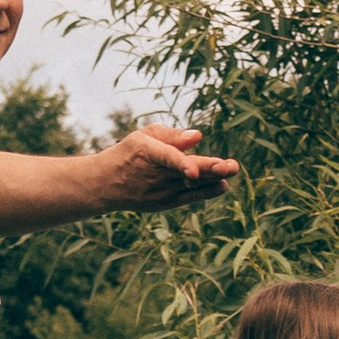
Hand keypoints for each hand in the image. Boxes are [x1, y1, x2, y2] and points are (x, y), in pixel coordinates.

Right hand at [95, 121, 238, 215]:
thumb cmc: (129, 153)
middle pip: (186, 173)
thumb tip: (198, 136)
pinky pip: (189, 197)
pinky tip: (223, 184)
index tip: (195, 171)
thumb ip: (172, 135)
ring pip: (192, 185)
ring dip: (214, 178)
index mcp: (146, 153)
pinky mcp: (165, 203)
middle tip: (231, 165)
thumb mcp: (144, 136)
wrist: (107, 184)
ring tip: (232, 169)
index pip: (167, 158)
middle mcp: (154, 175)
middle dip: (210, 169)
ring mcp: (160, 192)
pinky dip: (207, 191)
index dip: (182, 164)